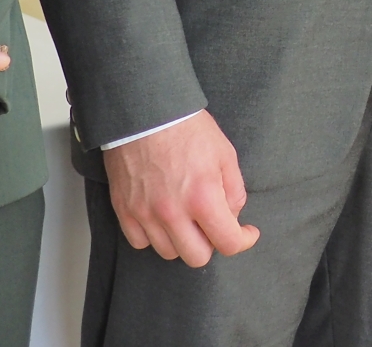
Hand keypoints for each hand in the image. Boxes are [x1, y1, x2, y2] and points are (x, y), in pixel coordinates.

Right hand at [104, 111, 258, 266]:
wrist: (146, 113)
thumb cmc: (187, 129)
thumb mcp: (225, 154)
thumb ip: (234, 190)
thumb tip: (233, 216)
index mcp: (203, 197)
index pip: (227, 242)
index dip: (243, 241)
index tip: (247, 233)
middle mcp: (173, 212)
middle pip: (196, 257)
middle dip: (211, 244)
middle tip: (213, 225)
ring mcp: (145, 214)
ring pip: (168, 252)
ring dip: (182, 240)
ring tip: (186, 216)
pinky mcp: (124, 211)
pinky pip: (140, 242)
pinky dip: (154, 235)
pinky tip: (162, 217)